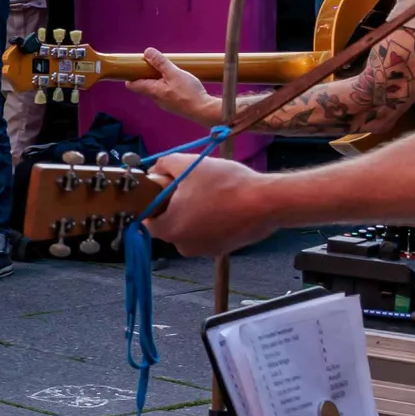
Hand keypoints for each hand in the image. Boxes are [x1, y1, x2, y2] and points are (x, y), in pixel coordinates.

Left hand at [137, 53, 224, 128]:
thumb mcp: (174, 73)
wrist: (204, 111)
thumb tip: (147, 52)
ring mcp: (165, 103)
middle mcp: (156, 99)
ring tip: (169, 70)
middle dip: (147, 74)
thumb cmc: (189, 93)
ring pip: (156, 89)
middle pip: (144, 85)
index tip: (136, 65)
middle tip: (155, 63)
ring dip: (159, 79)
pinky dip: (168, 85)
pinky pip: (166, 93)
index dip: (131, 74)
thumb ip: (160, 63)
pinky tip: (178, 80)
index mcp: (152, 91)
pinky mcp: (174, 104)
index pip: (132, 84)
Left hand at [143, 151, 275, 257]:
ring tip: (211, 194)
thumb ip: (164, 164)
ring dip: (195, 213)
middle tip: (191, 187)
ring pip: (190, 229)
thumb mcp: (189, 164)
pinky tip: (223, 205)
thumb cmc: (226, 184)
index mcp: (170, 230)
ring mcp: (205, 251)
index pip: (148, 220)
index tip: (165, 189)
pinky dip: (211, 221)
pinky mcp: (223, 250)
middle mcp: (184, 246)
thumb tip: (154, 170)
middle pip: (170, 224)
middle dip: (176, 206)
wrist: (267, 202)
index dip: (154, 202)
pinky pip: (208, 233)